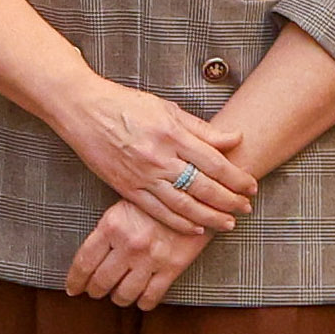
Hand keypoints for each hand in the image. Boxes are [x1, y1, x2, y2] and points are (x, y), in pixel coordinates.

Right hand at [55, 71, 255, 236]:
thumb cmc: (125, 105)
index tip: (251, 186)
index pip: (214, 162)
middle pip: (203, 187)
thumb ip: (201, 128)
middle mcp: (159, 157)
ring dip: (209, 217)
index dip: (236, 177)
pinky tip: (195, 228)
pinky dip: (179, 223)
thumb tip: (234, 138)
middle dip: (229, 201)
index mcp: (172, 134)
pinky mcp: (127, 189)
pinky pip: (158, 212)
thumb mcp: (166, 109)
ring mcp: (142, 176)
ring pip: (183, 205)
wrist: (83, 111)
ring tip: (228, 223)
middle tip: (246, 208)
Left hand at [63, 197, 204, 309]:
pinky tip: (140, 298)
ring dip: (118, 298)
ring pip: (124, 295)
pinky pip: (151, 297)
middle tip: (94, 291)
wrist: (193, 194)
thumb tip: (89, 259)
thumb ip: (106, 231)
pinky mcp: (172, 268)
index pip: (84, 263)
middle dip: (94, 291)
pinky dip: (142, 302)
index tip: (73, 288)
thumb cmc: (154, 200)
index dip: (75, 280)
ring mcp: (150, 258)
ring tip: (118, 294)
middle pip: (101, 282)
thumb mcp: (123, 206)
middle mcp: (128, 245)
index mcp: (112, 226)